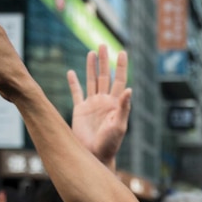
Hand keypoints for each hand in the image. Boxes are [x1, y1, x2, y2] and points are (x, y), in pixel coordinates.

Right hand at [68, 45, 131, 168]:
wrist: (95, 156)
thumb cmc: (110, 144)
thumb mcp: (119, 125)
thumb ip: (124, 107)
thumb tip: (129, 89)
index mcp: (115, 103)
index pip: (119, 80)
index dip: (121, 66)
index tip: (122, 52)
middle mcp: (104, 101)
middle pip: (105, 76)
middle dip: (105, 61)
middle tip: (104, 45)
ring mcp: (92, 105)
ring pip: (91, 81)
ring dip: (91, 67)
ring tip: (92, 52)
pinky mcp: (80, 110)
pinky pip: (76, 93)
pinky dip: (73, 83)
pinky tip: (71, 72)